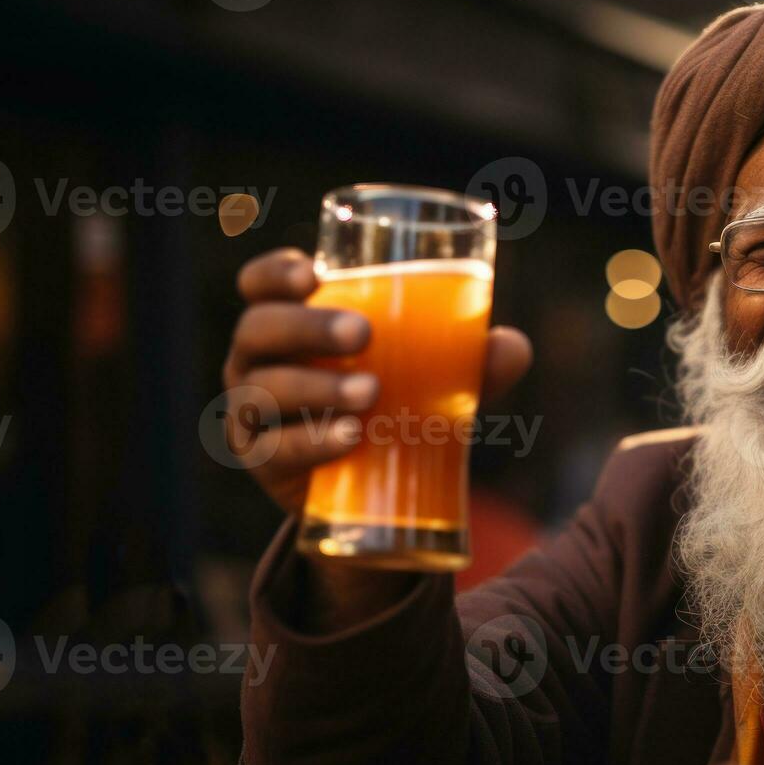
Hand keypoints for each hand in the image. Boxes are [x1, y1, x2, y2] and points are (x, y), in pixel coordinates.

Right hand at [220, 248, 532, 512]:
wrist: (372, 491)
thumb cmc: (395, 407)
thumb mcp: (433, 380)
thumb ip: (470, 361)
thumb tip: (511, 347)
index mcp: (289, 323)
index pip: (259, 285)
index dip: (274, 273)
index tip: (314, 275)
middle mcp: (257, 362)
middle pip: (259, 329)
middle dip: (307, 327)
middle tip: (363, 334)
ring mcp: (252, 414)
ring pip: (264, 390)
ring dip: (315, 387)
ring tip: (370, 393)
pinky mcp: (262, 463)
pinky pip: (274, 449)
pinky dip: (311, 441)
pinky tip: (348, 438)